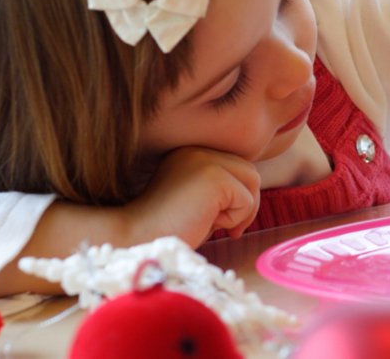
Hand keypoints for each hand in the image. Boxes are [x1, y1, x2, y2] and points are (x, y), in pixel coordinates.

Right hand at [124, 146, 260, 244]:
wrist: (137, 238)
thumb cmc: (166, 229)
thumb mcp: (197, 201)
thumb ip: (220, 191)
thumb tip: (250, 195)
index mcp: (191, 153)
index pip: (235, 167)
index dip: (238, 196)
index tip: (224, 221)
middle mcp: (198, 150)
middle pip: (248, 171)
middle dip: (247, 203)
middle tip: (230, 229)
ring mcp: (205, 160)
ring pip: (252, 181)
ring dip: (243, 210)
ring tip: (218, 225)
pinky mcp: (213, 177)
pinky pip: (246, 199)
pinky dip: (235, 219)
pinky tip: (208, 224)